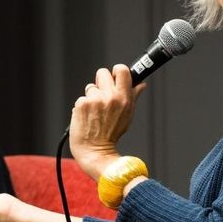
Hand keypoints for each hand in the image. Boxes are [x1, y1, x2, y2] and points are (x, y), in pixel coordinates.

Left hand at [69, 65, 145, 180]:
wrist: (95, 151)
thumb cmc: (111, 135)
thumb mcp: (128, 115)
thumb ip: (133, 97)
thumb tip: (141, 85)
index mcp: (123, 98)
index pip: (122, 70)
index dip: (116, 71)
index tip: (114, 77)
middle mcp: (110, 97)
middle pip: (102, 73)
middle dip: (101, 82)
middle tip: (102, 96)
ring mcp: (95, 100)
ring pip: (90, 87)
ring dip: (91, 97)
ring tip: (95, 112)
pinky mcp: (82, 105)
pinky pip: (81, 98)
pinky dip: (83, 107)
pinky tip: (87, 117)